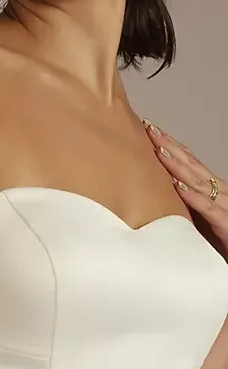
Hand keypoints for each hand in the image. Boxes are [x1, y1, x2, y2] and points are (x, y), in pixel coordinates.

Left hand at [143, 120, 226, 248]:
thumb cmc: (221, 240)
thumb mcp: (197, 220)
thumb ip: (180, 209)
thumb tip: (152, 202)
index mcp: (208, 191)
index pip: (186, 163)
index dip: (169, 146)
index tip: (149, 131)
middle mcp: (216, 193)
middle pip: (189, 164)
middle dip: (169, 145)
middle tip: (148, 128)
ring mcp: (221, 205)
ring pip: (197, 180)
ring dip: (177, 164)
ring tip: (159, 149)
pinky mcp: (224, 223)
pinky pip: (207, 207)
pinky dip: (193, 196)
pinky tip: (178, 186)